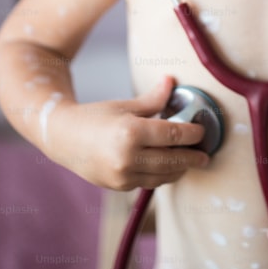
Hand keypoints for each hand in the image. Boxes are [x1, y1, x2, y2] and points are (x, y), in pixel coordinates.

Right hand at [50, 76, 209, 190]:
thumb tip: (172, 81)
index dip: (192, 134)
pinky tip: (169, 167)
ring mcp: (123, 175)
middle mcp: (127, 157)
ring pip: (164, 176)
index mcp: (130, 132)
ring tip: (190, 161)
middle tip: (205, 154)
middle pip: (173, 160)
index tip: (202, 131)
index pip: (173, 135)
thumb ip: (153, 99)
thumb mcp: (125, 105)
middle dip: (193, 157)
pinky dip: (162, 175)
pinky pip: (150, 182)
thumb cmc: (94, 117)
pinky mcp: (120, 186)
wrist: (62, 138)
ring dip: (180, 169)